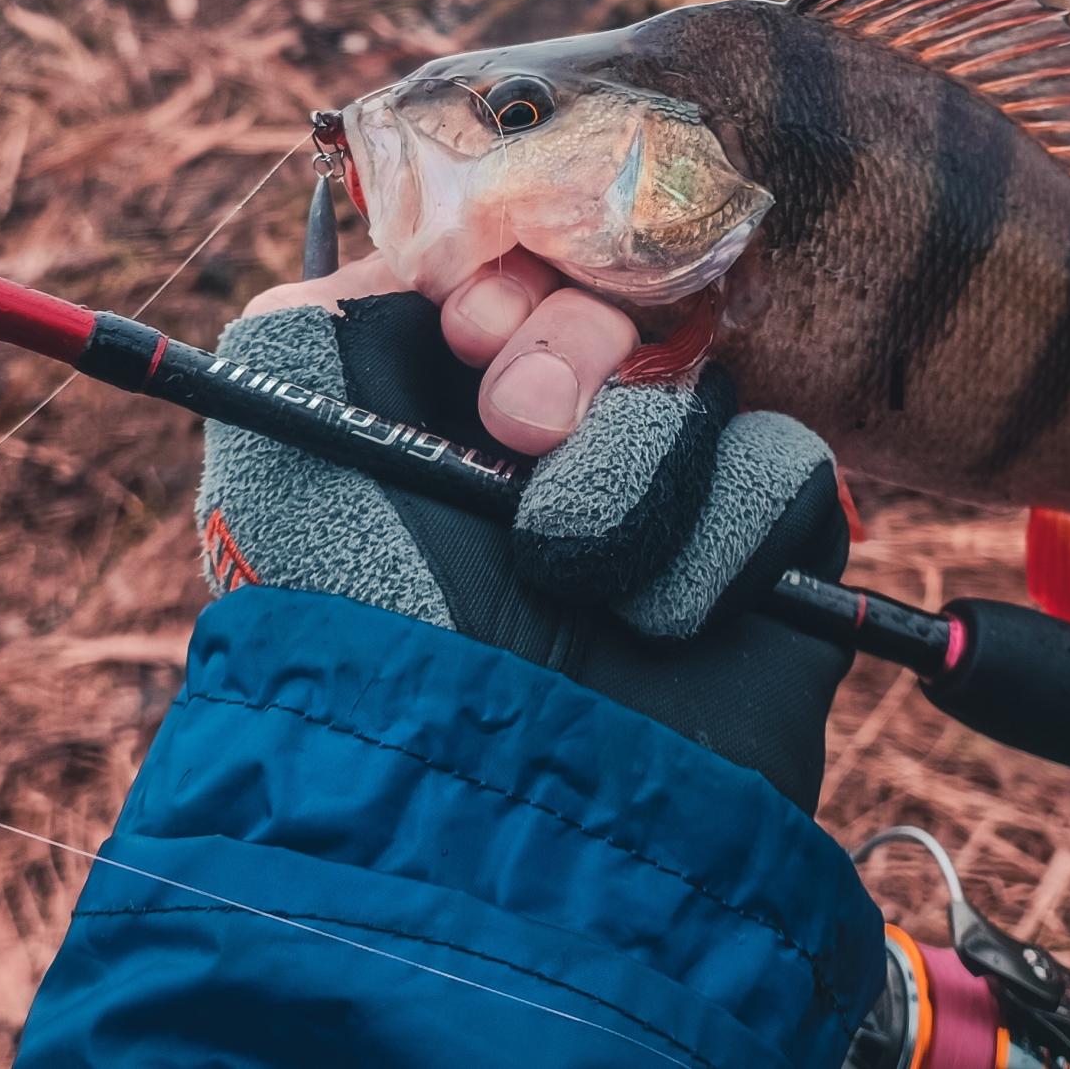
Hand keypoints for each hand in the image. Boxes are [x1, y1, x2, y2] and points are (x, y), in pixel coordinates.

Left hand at [197, 250, 854, 809]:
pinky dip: (721, 535)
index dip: (512, 268)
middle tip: (519, 428)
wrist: (509, 815)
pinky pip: (786, 467)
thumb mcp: (283, 444)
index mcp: (443, 408)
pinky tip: (665, 612)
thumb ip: (318, 313)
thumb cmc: (375, 628)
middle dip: (569, 351)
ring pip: (703, 384)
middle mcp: (559, 446)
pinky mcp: (762, 559)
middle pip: (626, 297)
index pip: (521, 262)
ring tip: (574, 574)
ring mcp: (667, 502)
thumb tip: (421, 254)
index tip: (472, 318)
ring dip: (632, 477)